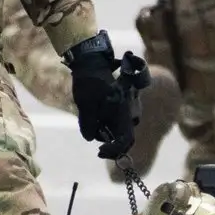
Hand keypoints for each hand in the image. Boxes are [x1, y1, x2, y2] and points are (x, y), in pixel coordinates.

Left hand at [66, 33, 136, 159]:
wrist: (92, 63)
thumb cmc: (89, 83)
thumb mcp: (85, 105)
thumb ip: (88, 124)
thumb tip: (90, 138)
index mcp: (123, 113)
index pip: (125, 141)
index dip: (114, 150)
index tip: (99, 151)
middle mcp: (129, 113)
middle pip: (124, 138)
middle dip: (111, 144)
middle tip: (98, 147)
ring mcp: (127, 110)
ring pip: (120, 131)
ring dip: (108, 133)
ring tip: (93, 124)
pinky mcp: (122, 107)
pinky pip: (118, 123)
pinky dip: (108, 126)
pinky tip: (96, 118)